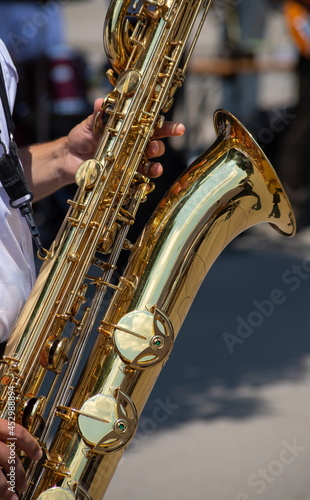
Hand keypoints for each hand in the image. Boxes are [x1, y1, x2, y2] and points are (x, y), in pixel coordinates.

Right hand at [0, 418, 41, 499]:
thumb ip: (1, 434)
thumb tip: (14, 453)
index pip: (16, 432)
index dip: (30, 444)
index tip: (38, 454)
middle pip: (8, 457)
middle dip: (18, 474)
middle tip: (24, 485)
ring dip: (5, 489)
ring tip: (12, 498)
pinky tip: (0, 496)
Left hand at [62, 98, 184, 183]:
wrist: (68, 158)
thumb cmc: (81, 137)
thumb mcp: (88, 124)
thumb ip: (98, 115)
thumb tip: (101, 102)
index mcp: (129, 128)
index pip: (151, 125)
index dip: (167, 127)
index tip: (179, 129)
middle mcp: (133, 144)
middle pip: (155, 144)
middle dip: (159, 146)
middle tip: (154, 147)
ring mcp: (129, 160)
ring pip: (150, 163)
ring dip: (156, 165)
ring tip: (155, 167)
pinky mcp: (124, 174)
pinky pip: (139, 178)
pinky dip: (145, 180)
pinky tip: (148, 181)